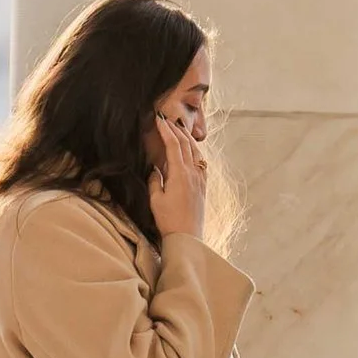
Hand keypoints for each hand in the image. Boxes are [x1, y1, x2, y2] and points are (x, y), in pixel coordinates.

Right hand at [147, 108, 208, 241]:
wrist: (188, 237)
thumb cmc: (168, 220)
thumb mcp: (155, 199)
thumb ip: (155, 180)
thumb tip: (156, 168)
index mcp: (180, 173)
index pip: (173, 144)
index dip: (166, 130)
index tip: (159, 119)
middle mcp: (193, 173)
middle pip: (186, 144)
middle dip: (176, 129)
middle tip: (167, 120)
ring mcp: (200, 179)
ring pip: (195, 151)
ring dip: (187, 138)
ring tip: (178, 130)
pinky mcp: (203, 186)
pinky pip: (200, 162)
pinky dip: (194, 151)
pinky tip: (190, 151)